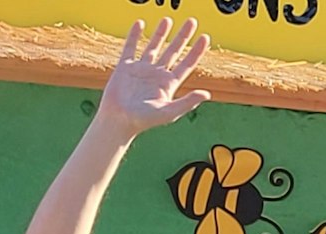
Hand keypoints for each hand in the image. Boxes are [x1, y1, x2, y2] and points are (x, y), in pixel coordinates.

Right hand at [95, 19, 211, 138]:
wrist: (118, 121)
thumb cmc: (144, 121)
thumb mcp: (169, 112)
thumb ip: (188, 102)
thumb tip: (207, 94)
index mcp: (168, 84)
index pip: (187, 64)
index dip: (196, 51)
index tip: (205, 37)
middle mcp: (157, 75)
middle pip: (173, 51)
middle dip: (183, 36)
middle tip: (191, 22)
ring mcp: (141, 70)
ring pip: (154, 47)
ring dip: (161, 34)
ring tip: (167, 20)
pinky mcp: (125, 67)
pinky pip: (130, 47)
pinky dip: (134, 35)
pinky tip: (139, 24)